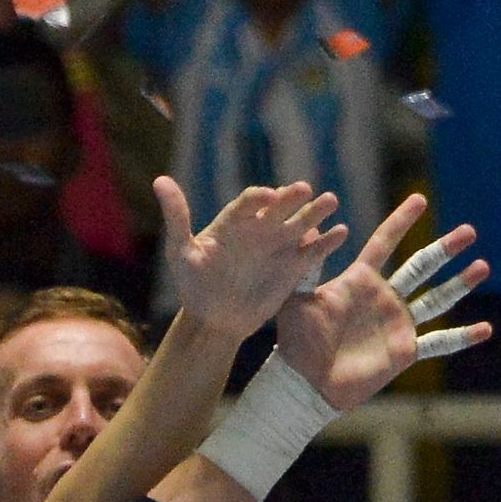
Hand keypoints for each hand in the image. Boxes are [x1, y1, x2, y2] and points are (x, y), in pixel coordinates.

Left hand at [162, 177, 346, 340]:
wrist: (214, 320)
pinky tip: (340, 232)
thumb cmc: (194, 285)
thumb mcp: (181, 252)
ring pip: (301, 224)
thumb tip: (160, 180)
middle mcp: (259, 229)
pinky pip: (313, 252)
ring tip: (330, 200)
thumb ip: (177, 217)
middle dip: (292, 198)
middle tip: (304, 190)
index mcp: (234, 221)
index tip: (267, 197)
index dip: (258, 199)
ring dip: (316, 212)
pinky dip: (327, 242)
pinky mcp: (293, 268)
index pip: (248, 203)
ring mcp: (278, 247)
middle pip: (280, 208)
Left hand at [274, 193, 490, 412]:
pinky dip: (463, 337)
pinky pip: (439, 342)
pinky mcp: (405, 350)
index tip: (419, 199)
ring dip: (460, 284)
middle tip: (469, 232)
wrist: (306, 382)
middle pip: (421, 266)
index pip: (386, 242)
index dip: (402, 221)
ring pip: (437, 298)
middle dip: (445, 249)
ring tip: (482, 266)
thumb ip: (307, 264)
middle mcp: (384, 298)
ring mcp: (398, 324)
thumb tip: (305, 225)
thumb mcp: (298, 297)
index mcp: (361, 280)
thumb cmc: (296, 341)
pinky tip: (486, 329)